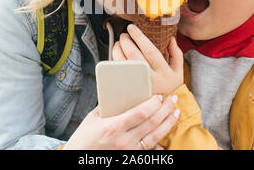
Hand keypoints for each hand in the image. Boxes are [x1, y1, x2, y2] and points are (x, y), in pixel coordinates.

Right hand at [63, 95, 178, 149]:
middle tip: (173, 99)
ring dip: (168, 124)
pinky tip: (167, 135)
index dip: (153, 104)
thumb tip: (121, 93)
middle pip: (151, 123)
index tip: (160, 96)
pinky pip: (150, 151)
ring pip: (155, 137)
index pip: (140, 114)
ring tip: (175, 113)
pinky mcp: (131, 158)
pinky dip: (160, 143)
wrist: (78, 158)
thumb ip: (108, 107)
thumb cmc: (83, 139)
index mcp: (113, 127)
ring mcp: (129, 151)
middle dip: (165, 110)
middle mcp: (124, 141)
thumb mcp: (92, 119)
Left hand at [112, 24, 183, 95]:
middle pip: (133, 56)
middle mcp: (151, 80)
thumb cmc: (169, 87)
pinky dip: (114, 61)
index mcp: (164, 73)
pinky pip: (118, 73)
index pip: (149, 50)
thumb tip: (171, 39)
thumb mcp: (178, 71)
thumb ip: (176, 54)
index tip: (131, 28)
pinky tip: (116, 55)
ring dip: (117, 50)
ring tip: (118, 43)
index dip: (139, 37)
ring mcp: (138, 86)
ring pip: (123, 64)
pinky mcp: (129, 91)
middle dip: (125, 41)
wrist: (162, 110)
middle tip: (123, 35)